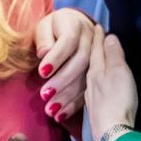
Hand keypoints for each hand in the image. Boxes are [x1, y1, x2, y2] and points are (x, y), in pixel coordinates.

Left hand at [34, 8, 99, 124]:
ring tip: (51, 109)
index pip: (69, 41)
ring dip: (69, 95)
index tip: (42, 72)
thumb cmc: (54, 28)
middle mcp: (90, 40)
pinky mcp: (97, 72)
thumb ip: (44, 38)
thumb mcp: (45, 26)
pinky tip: (62, 115)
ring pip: (87, 76)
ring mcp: (96, 56)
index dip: (56, 57)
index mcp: (76, 26)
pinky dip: (75, 103)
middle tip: (45, 94)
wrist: (75, 26)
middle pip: (81, 61)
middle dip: (63, 79)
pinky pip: (90, 88)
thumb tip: (44, 52)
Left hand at [84, 32, 138, 132]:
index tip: (96, 25)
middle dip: (92, 48)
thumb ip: (113, 54)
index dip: (98, 36)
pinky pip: (91, 89)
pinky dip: (92, 82)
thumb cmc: (117, 100)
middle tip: (93, 38)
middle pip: (91, 60)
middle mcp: (91, 82)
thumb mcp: (119, 71)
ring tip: (93, 60)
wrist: (111, 132)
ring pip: (89, 75)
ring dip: (91, 66)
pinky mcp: (96, 109)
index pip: (97, 48)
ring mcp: (92, 96)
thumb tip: (109, 37)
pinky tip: (94, 87)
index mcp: (97, 69)